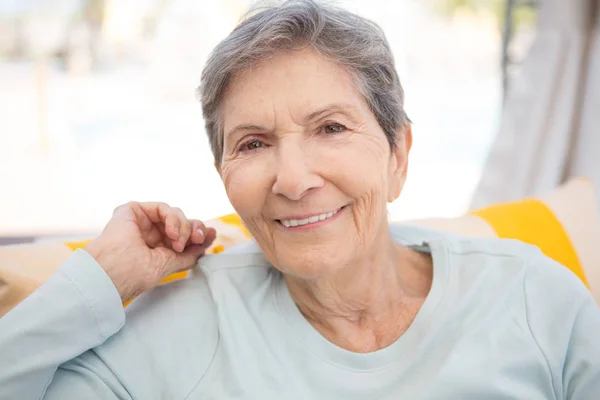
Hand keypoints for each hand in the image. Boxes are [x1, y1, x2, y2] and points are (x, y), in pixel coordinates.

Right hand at [84, 202, 216, 302]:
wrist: (111, 274)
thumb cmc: (133, 275)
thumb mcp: (168, 265)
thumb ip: (188, 254)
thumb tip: (206, 241)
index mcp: (156, 248)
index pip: (183, 235)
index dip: (198, 234)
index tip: (210, 236)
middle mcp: (149, 233)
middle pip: (182, 222)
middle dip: (194, 228)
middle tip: (197, 238)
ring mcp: (141, 221)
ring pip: (175, 214)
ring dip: (183, 226)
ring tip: (178, 242)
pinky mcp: (133, 210)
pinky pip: (162, 207)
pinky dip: (173, 218)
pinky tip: (172, 233)